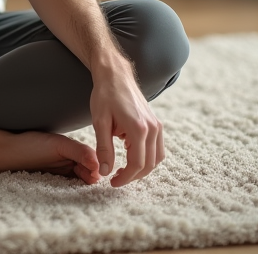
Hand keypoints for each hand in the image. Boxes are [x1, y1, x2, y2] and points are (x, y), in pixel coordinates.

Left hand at [89, 62, 163, 186]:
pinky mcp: (156, 123)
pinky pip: (157, 148)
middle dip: (133, 176)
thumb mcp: (99, 122)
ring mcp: (157, 125)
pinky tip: (129, 155)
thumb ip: (104, 148)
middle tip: (116, 179)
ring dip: (142, 168)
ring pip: (156, 158)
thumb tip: (105, 172)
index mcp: (139, 129)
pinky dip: (146, 157)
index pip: (137, 164)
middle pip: (149, 165)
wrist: (115, 75)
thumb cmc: (105, 96)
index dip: (125, 178)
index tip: (112, 182)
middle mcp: (153, 128)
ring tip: (123, 170)